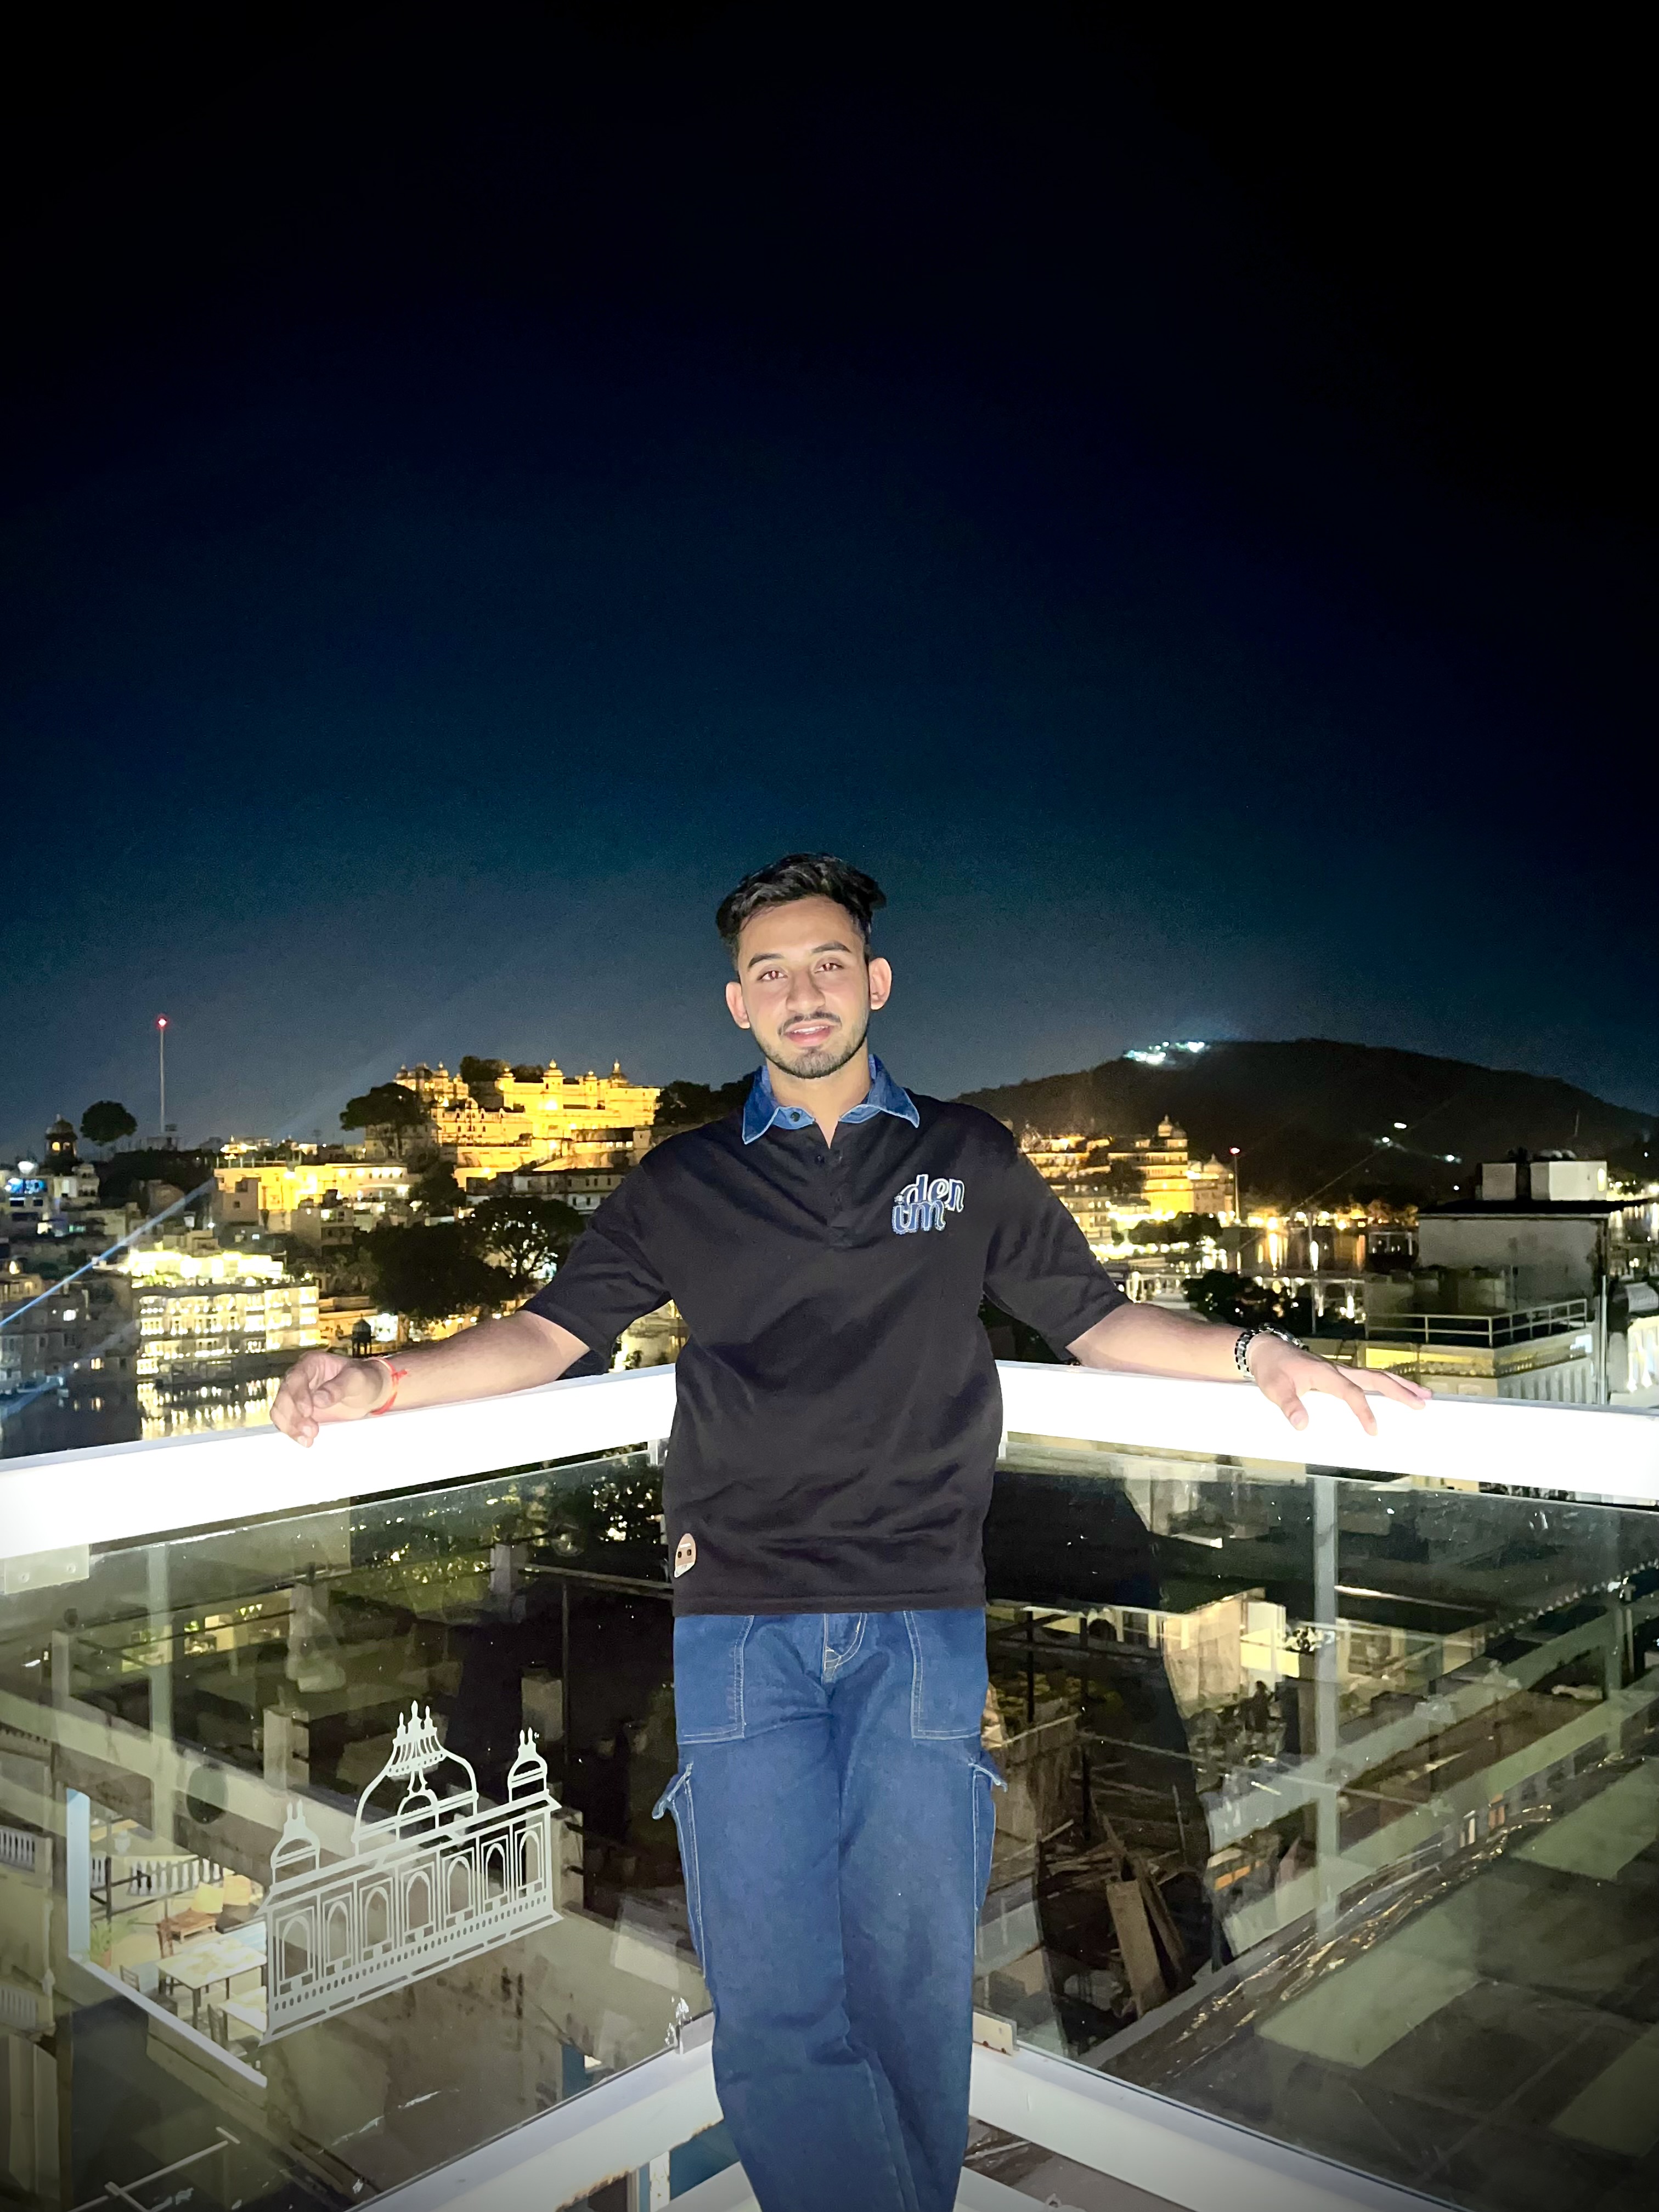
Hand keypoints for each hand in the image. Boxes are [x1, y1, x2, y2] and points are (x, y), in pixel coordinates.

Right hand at [272, 1350, 390, 1447]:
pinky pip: (286, 1421)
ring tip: (308, 1438)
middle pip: (285, 1395)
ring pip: (281, 1410)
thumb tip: (318, 1400)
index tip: (307, 1412)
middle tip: (311, 1430)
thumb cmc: (364, 1379)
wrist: (369, 1393)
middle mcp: (300, 1378)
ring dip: (291, 1426)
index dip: (298, 1395)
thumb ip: (338, 1388)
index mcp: (312, 1363)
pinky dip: (292, 1431)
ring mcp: (297, 1395)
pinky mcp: (298, 1412)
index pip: (296, 1377)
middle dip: (294, 1415)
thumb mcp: (357, 1380)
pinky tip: (305, 1440)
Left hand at [1246, 1335, 1429, 1435]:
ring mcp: (1340, 1371)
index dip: (1363, 1411)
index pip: (1351, 1392)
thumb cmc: (1271, 1369)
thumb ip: (1288, 1405)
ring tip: (1423, 1396)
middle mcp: (1337, 1369)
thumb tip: (1302, 1424)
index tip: (1374, 1430)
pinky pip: (1367, 1380)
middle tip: (1422, 1403)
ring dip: (1399, 1386)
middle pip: (1375, 1379)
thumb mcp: (1274, 1389)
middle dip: (1400, 1391)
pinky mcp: (1338, 1375)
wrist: (1264, 1351)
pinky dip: (1385, 1386)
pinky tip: (1395, 1394)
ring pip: (1375, 1376)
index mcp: (1325, 1373)